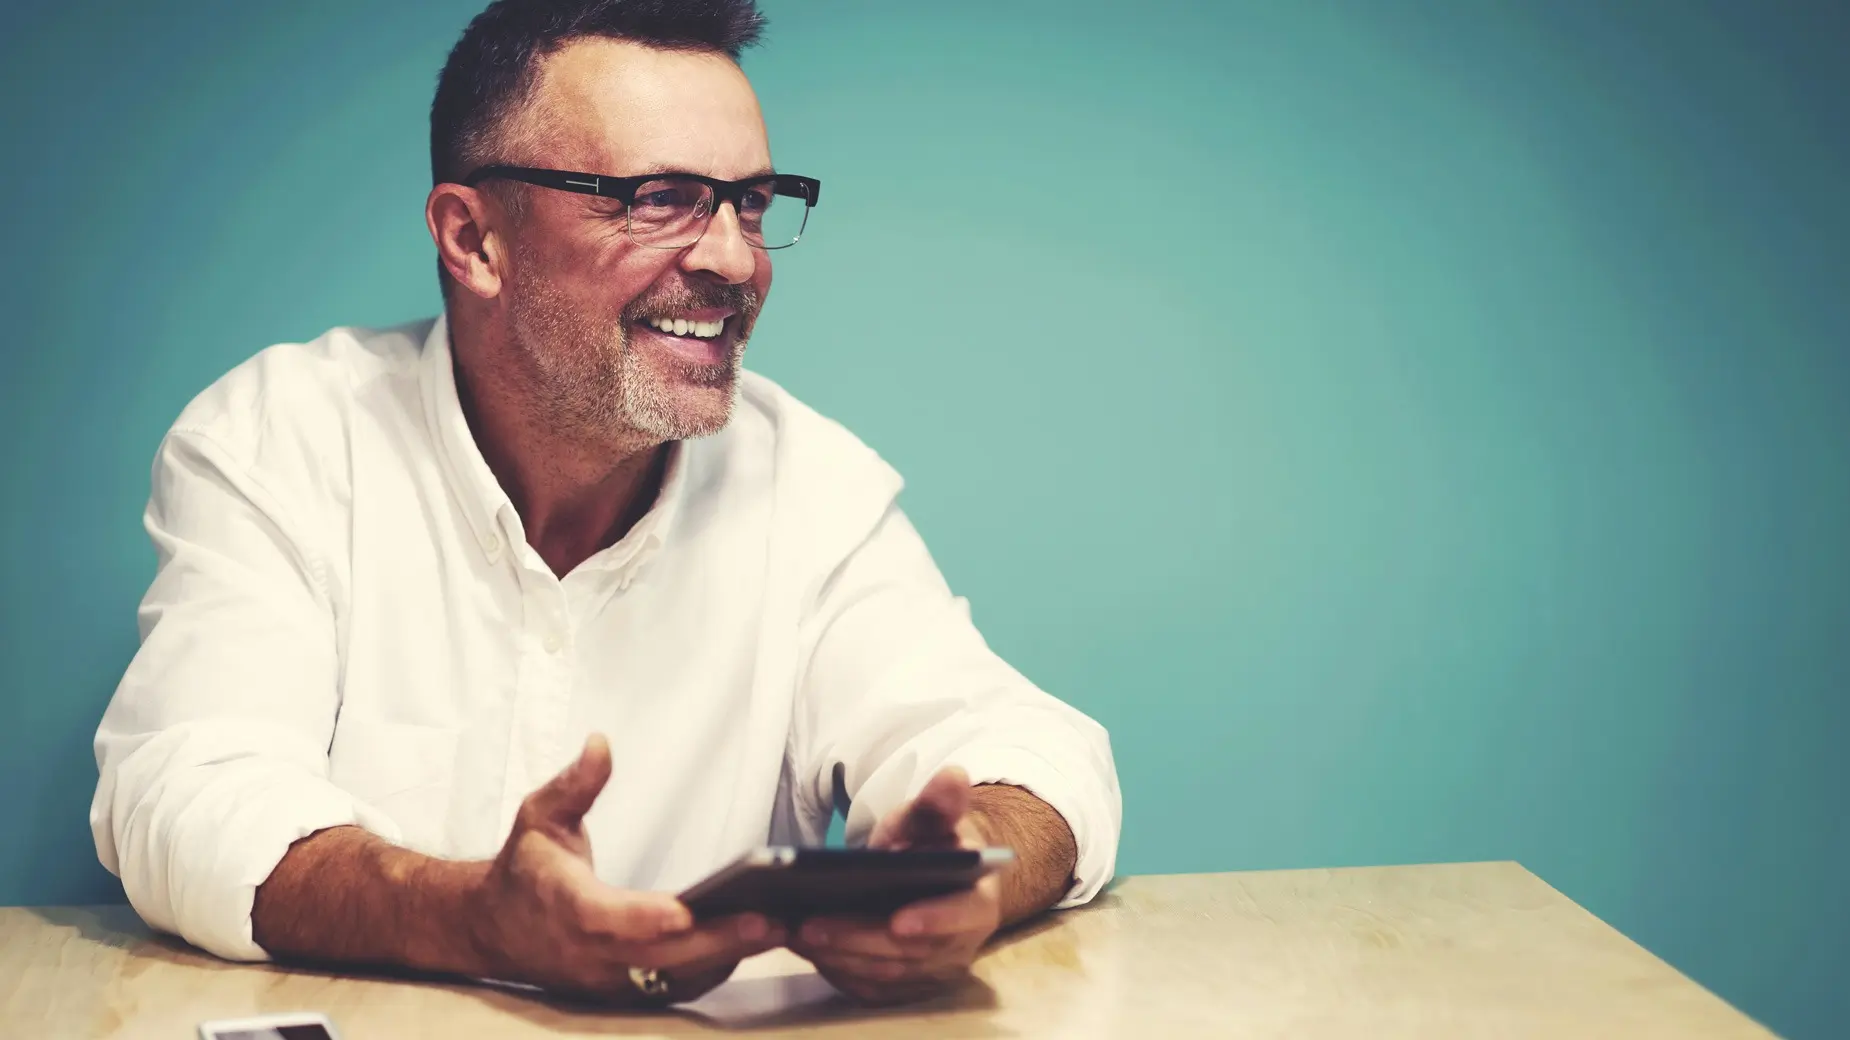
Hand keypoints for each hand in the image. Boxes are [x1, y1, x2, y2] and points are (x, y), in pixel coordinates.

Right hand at [466, 735, 784, 1002]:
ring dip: (729, 957)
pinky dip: (717, 966)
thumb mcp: (540, 816)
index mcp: (569, 909)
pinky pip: (678, 986)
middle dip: (719, 941)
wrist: (495, 928)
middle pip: (661, 958)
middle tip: (774, 919)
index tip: (689, 911)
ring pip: (676, 978)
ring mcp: (610, 980)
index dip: (651, 919)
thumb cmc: (526, 867)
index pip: (611, 920)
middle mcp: (591, 954)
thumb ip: (574, 784)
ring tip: (784, 927)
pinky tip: (756, 940)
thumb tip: (599, 743)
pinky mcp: (627, 990)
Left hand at [790, 767, 1003, 1004]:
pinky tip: (803, 948)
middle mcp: (959, 947)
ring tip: (796, 933)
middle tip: (811, 925)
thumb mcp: (932, 819)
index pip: (961, 918)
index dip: (933, 921)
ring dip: (839, 957)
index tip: (899, 921)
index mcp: (977, 902)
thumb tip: (952, 776)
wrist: (936, 877)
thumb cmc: (931, 844)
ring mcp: (930, 973)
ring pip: (884, 975)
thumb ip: (938, 803)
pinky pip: (868, 989)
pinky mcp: (902, 988)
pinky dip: (835, 971)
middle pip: (910, 953)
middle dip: (858, 940)